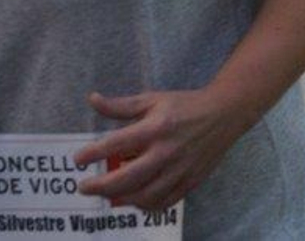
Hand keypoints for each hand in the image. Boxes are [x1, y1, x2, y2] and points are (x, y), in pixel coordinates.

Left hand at [74, 89, 247, 211]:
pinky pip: (164, 202)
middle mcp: (167, 151)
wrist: (226, 113)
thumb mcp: (153, 99)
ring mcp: (180, 169)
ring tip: (109, 194)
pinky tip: (135, 198)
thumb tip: (92, 100)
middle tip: (84, 187)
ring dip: (120, 198)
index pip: (117, 144)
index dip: (92, 154)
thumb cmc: (185, 105)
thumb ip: (121, 106)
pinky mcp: (191, 181)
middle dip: (100, 186)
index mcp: (156, 127)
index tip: (77, 160)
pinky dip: (146, 205)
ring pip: (145, 195)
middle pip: (127, 178)